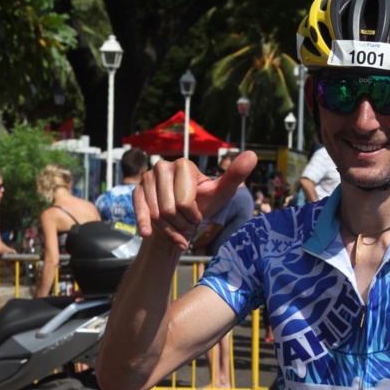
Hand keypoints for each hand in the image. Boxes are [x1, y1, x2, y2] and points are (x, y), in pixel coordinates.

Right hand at [133, 152, 257, 248]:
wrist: (181, 220)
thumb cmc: (204, 205)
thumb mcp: (221, 193)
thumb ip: (235, 176)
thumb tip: (253, 155)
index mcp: (183, 164)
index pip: (184, 203)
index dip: (192, 216)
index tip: (197, 214)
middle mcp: (162, 166)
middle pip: (169, 210)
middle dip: (180, 224)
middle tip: (186, 222)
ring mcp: (147, 178)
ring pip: (156, 215)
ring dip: (168, 229)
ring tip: (176, 225)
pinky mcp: (136, 190)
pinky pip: (139, 211)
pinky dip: (145, 226)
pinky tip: (146, 234)